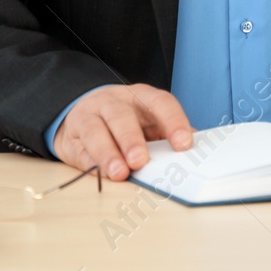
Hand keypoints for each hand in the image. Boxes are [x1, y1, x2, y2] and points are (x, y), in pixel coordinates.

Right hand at [53, 83, 193, 180]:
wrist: (81, 114)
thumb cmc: (125, 121)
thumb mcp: (149, 120)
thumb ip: (169, 135)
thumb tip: (199, 153)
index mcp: (141, 97)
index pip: (160, 103)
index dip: (173, 122)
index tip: (184, 144)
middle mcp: (113, 102)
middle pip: (121, 115)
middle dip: (131, 138)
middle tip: (140, 160)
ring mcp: (89, 117)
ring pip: (96, 131)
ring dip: (108, 153)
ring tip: (120, 172)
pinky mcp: (72, 139)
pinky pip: (80, 150)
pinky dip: (91, 164)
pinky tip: (102, 174)